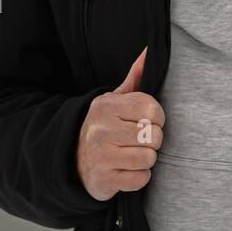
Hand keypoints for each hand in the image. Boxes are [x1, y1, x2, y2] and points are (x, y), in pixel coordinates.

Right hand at [76, 46, 164, 200]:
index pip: (153, 109)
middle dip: (151, 140)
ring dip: (145, 160)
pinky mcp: (103, 179)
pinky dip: (138, 177)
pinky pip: (141, 179)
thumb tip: (150, 50)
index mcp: (107, 106)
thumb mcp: (116, 100)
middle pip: (154, 135)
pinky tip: (125, 170)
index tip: (147, 121)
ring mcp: (100, 155)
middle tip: (137, 141)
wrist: (75, 161)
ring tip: (131, 154)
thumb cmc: (106, 126)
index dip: (157, 117)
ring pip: (149, 158)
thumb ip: (135, 77)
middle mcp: (100, 129)